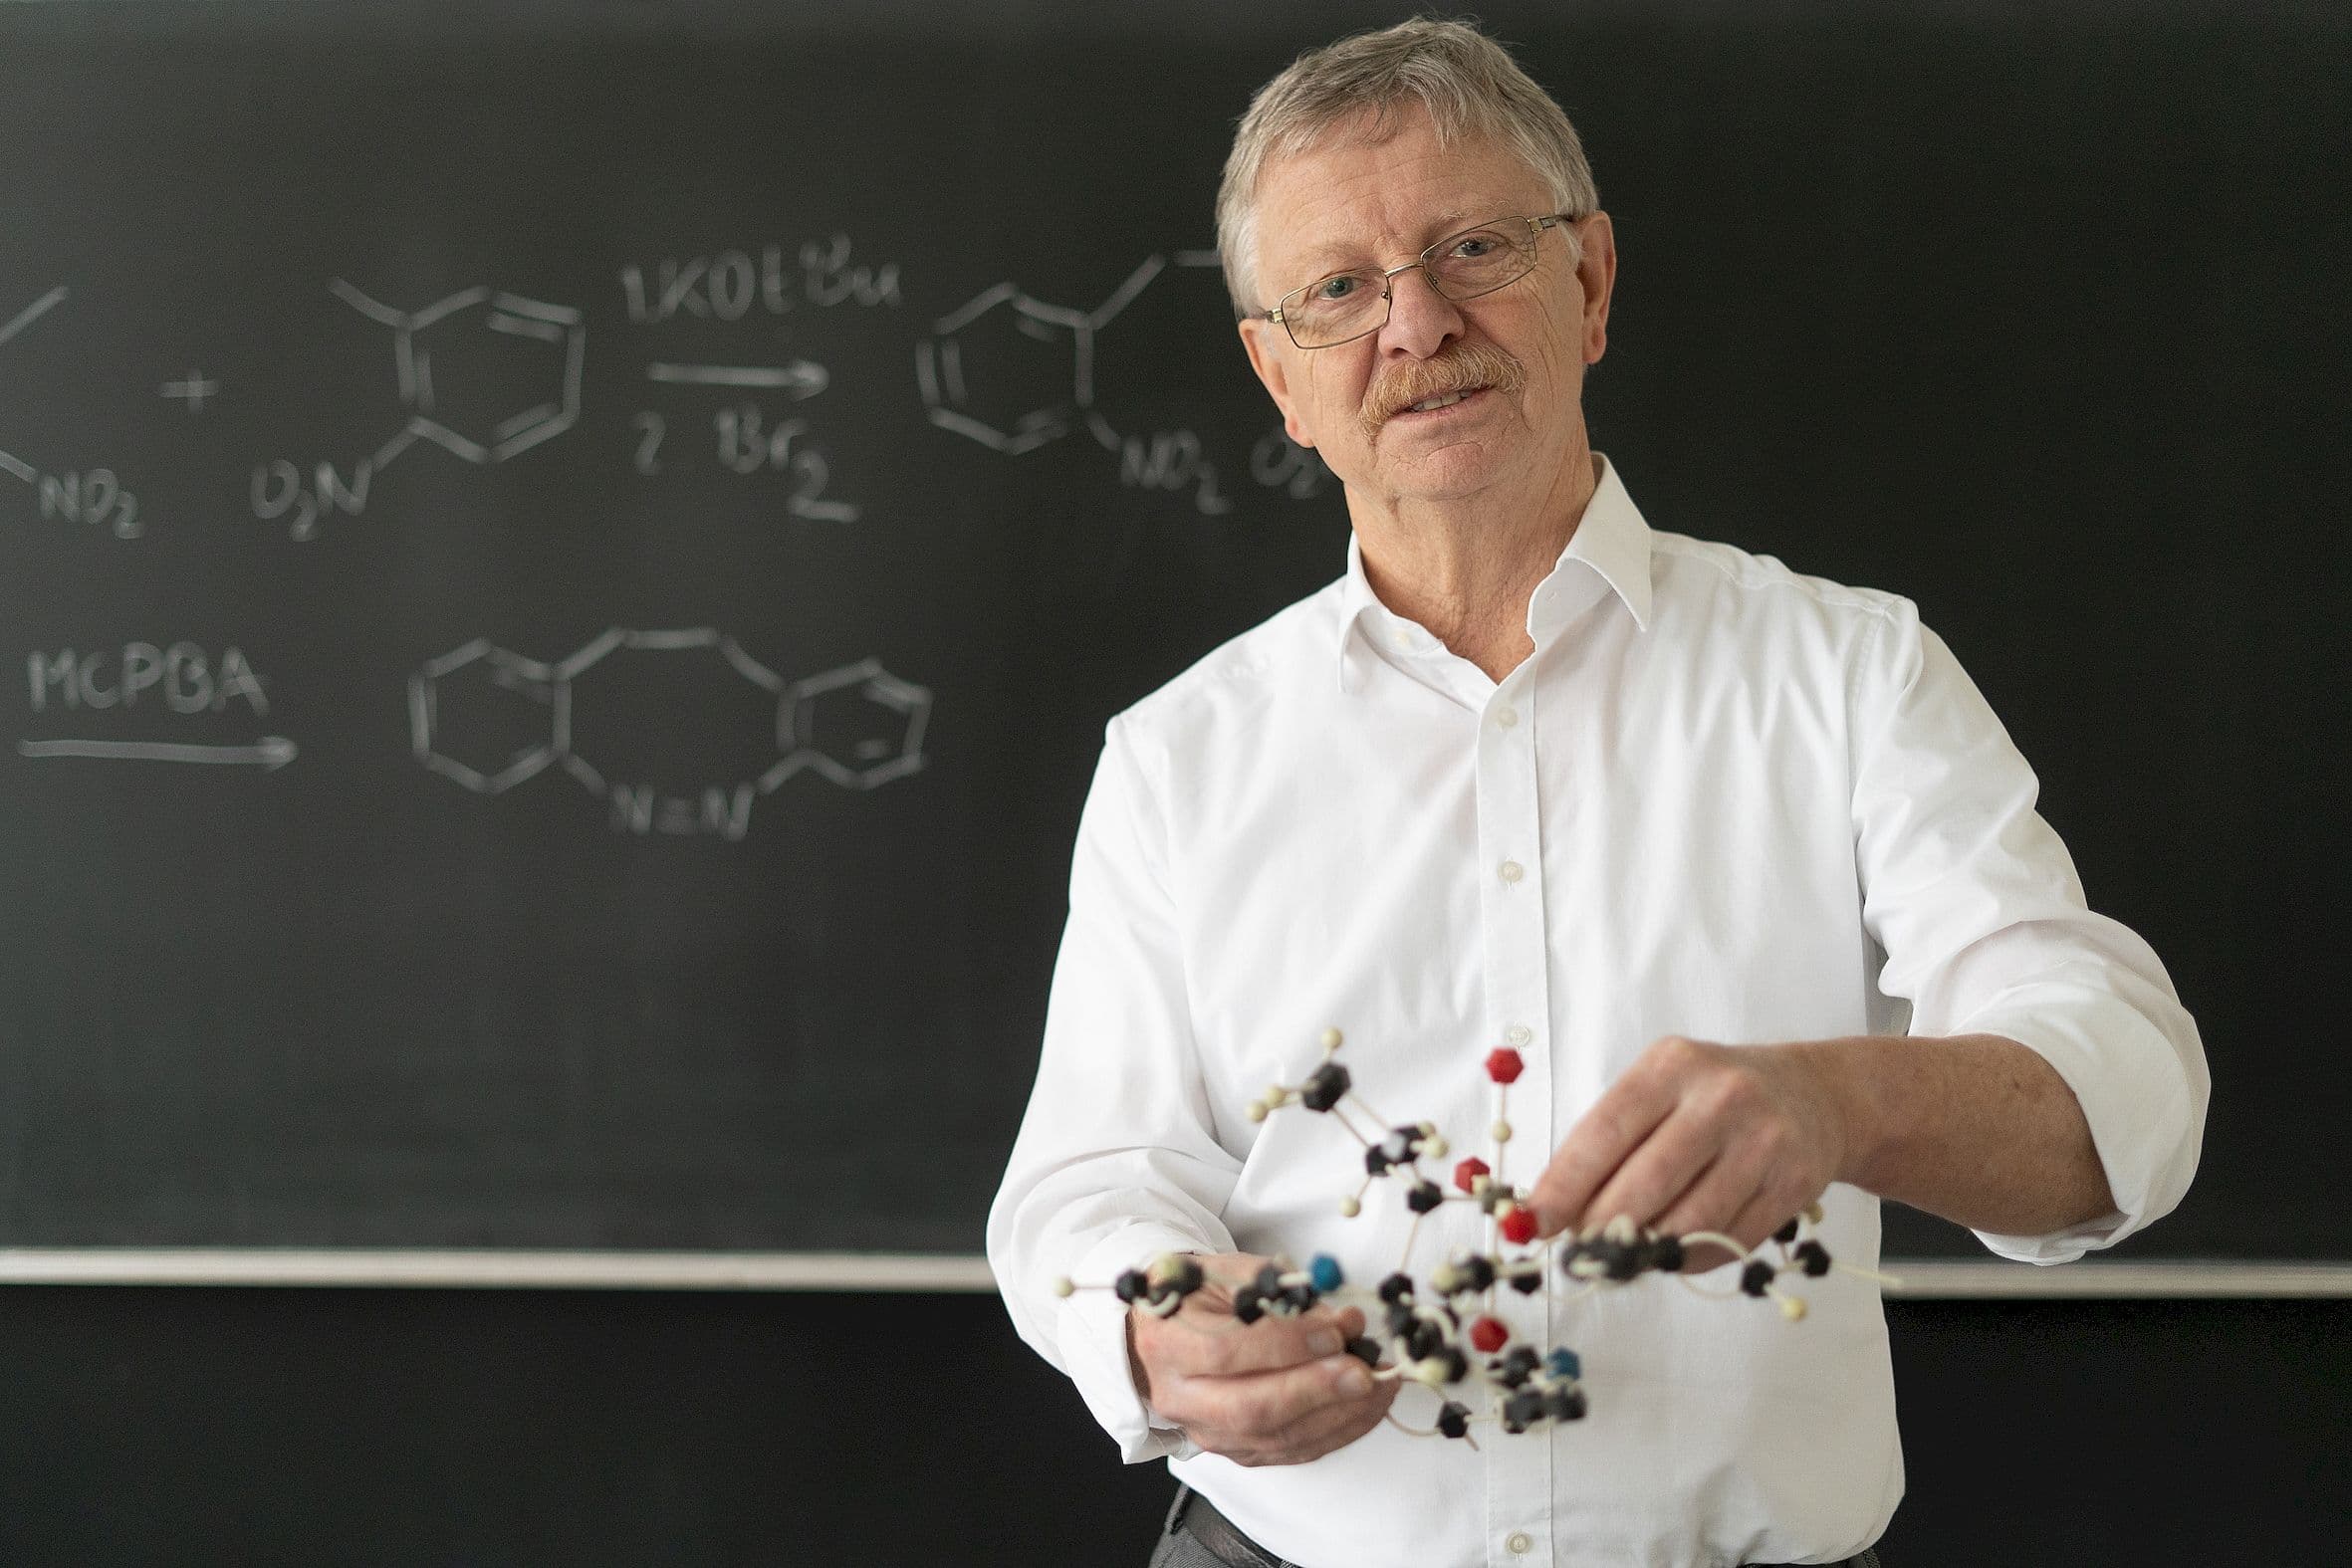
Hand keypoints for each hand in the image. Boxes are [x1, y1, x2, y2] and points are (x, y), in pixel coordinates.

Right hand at [1127, 1252, 1395, 1465]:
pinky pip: (1291, 1452)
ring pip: (1276, 1438)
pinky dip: (1336, 1432)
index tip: (1335, 1330)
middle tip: (1365, 1371)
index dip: (1285, 1344)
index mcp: (1167, 1342)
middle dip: (1316, 1390)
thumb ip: (1283, 1294)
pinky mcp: (1236, 1451)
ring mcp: (1207, 1432)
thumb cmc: (1198, 1298)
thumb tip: (1343, 1321)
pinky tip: (1367, 1408)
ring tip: (1381, 1386)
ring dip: (1339, 1414)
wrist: (1162, 1338)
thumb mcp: (1230, 1275)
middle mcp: (1180, 1398)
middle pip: (1250, 1407)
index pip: (1226, 1352)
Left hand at [1525, 1037, 1849, 1269]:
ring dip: (1645, 1251)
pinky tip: (1674, 1250)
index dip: (1564, 1185)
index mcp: (1672, 1066)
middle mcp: (1721, 1097)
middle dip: (1601, 1229)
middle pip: (1645, 1184)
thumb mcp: (1660, 1089)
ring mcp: (1764, 1141)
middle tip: (1580, 1252)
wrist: (1815, 1095)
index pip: (1604, 1132)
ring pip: (1688, 1221)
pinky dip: (1689, 1258)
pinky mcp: (1794, 1183)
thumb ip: (1611, 1141)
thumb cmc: (1713, 1096)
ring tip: (1625, 1254)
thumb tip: (1555, 1212)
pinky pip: (1727, 1242)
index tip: (1532, 1223)